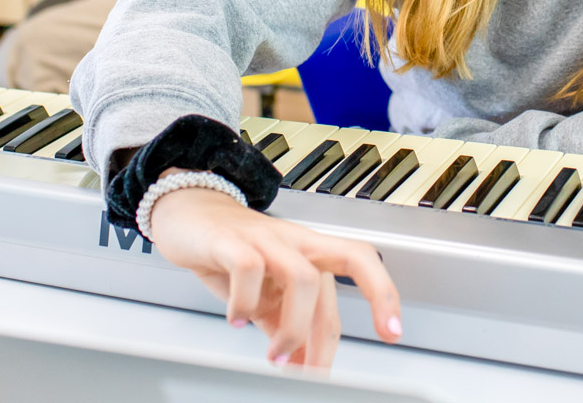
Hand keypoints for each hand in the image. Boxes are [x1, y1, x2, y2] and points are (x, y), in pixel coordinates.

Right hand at [149, 183, 402, 368]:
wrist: (189, 213)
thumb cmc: (233, 250)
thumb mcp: (267, 293)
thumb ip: (286, 325)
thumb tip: (304, 365)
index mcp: (312, 251)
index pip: (360, 267)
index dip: (383, 297)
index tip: (392, 331)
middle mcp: (296, 240)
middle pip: (345, 265)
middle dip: (340, 321)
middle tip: (320, 369)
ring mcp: (266, 238)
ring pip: (301, 276)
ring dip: (292, 327)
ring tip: (275, 355)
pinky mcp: (230, 240)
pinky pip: (248, 268)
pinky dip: (245, 302)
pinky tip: (237, 319)